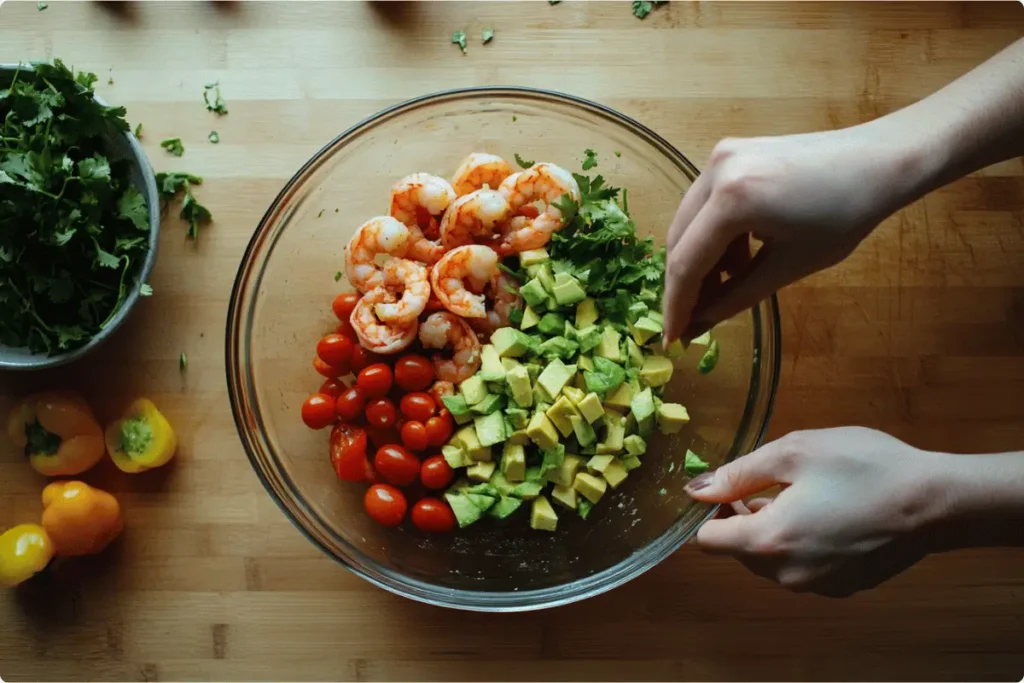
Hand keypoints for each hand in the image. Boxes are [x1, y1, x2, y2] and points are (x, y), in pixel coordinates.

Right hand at [662, 128, 908, 341]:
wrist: (879, 161)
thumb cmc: (845, 215)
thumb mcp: (789, 265)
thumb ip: (737, 296)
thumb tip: (699, 324)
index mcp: (732, 199)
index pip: (686, 262)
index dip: (677, 305)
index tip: (673, 338)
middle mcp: (716, 171)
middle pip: (679, 240)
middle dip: (683, 284)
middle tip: (691, 320)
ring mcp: (720, 157)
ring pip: (689, 222)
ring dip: (699, 259)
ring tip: (724, 288)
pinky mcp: (729, 153)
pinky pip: (706, 204)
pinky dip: (714, 235)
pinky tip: (737, 257)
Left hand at [685, 427, 955, 596]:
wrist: (936, 502)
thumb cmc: (863, 467)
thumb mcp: (793, 453)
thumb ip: (738, 474)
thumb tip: (696, 491)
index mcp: (768, 541)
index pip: (707, 543)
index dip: (708, 514)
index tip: (729, 488)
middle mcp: (787, 574)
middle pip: (738, 552)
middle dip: (742, 519)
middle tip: (772, 484)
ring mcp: (817, 586)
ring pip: (770, 561)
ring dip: (773, 530)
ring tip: (805, 495)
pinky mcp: (843, 588)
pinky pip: (802, 567)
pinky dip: (802, 544)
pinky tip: (830, 515)